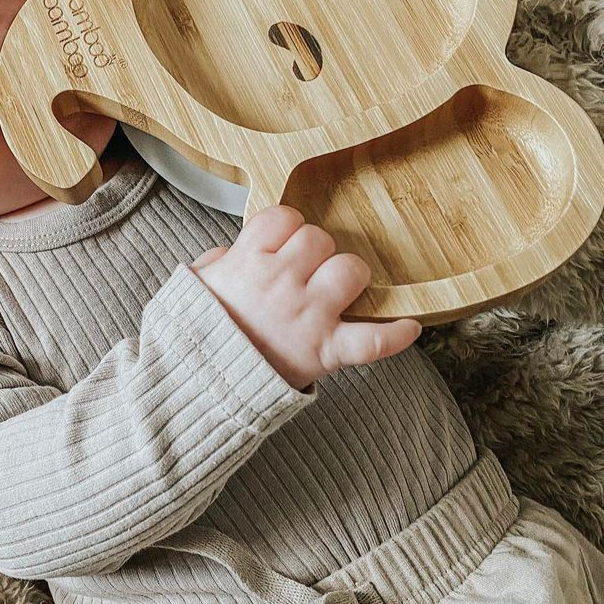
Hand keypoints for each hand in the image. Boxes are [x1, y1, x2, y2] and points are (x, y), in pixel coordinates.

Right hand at [190, 205, 420, 391]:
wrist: (199, 386)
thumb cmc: (196, 334)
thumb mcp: (194, 284)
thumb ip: (217, 261)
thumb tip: (233, 253)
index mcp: (248, 261)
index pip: (283, 217)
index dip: (287, 226)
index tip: (284, 240)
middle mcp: (281, 282)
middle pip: (319, 238)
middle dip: (315, 250)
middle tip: (304, 270)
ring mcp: (307, 315)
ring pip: (350, 270)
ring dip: (347, 276)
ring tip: (336, 289)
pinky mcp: (325, 351)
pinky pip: (372, 341)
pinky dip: (395, 335)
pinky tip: (409, 327)